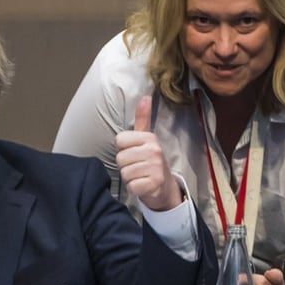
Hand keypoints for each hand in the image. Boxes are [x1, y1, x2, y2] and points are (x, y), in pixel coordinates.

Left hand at [115, 96, 182, 210]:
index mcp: (149, 138)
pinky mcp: (154, 183)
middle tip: (137, 167)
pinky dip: (134, 188)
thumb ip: (143, 118)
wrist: (164, 185)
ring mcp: (155, 168)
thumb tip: (145, 96)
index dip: (123, 149)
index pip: (119, 141)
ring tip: (140, 176)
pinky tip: (142, 185)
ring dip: (130, 178)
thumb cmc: (150, 160)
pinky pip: (131, 186)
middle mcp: (154, 151)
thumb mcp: (146, 138)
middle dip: (125, 165)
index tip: (134, 153)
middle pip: (120, 158)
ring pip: (124, 173)